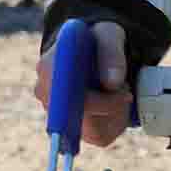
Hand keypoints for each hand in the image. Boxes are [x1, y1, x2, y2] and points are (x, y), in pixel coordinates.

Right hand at [32, 19, 132, 148]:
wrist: (93, 54)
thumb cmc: (96, 42)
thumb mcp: (107, 35)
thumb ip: (110, 52)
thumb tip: (111, 83)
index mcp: (47, 68)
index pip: (64, 94)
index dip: (95, 99)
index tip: (118, 89)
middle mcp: (45, 93)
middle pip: (78, 116)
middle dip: (109, 105)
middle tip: (124, 89)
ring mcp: (56, 114)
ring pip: (92, 129)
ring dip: (113, 113)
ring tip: (117, 92)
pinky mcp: (71, 128)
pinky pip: (98, 135)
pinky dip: (114, 122)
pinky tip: (113, 105)